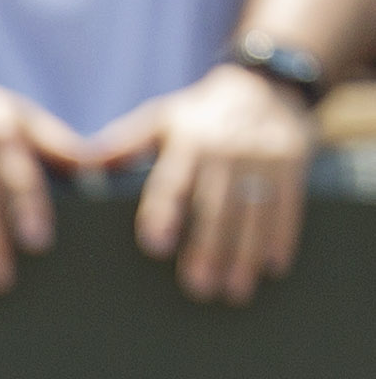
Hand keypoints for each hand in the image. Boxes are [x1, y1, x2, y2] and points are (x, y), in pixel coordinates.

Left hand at [115, 61, 313, 304]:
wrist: (264, 87)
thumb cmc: (198, 117)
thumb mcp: (161, 119)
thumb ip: (124, 143)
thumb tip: (83, 166)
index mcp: (188, 141)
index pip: (172, 181)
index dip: (164, 212)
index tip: (155, 245)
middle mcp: (226, 149)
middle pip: (216, 204)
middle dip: (208, 248)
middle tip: (199, 288)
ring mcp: (263, 154)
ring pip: (254, 209)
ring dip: (245, 252)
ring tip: (234, 292)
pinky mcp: (294, 161)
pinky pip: (289, 202)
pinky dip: (282, 236)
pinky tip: (274, 267)